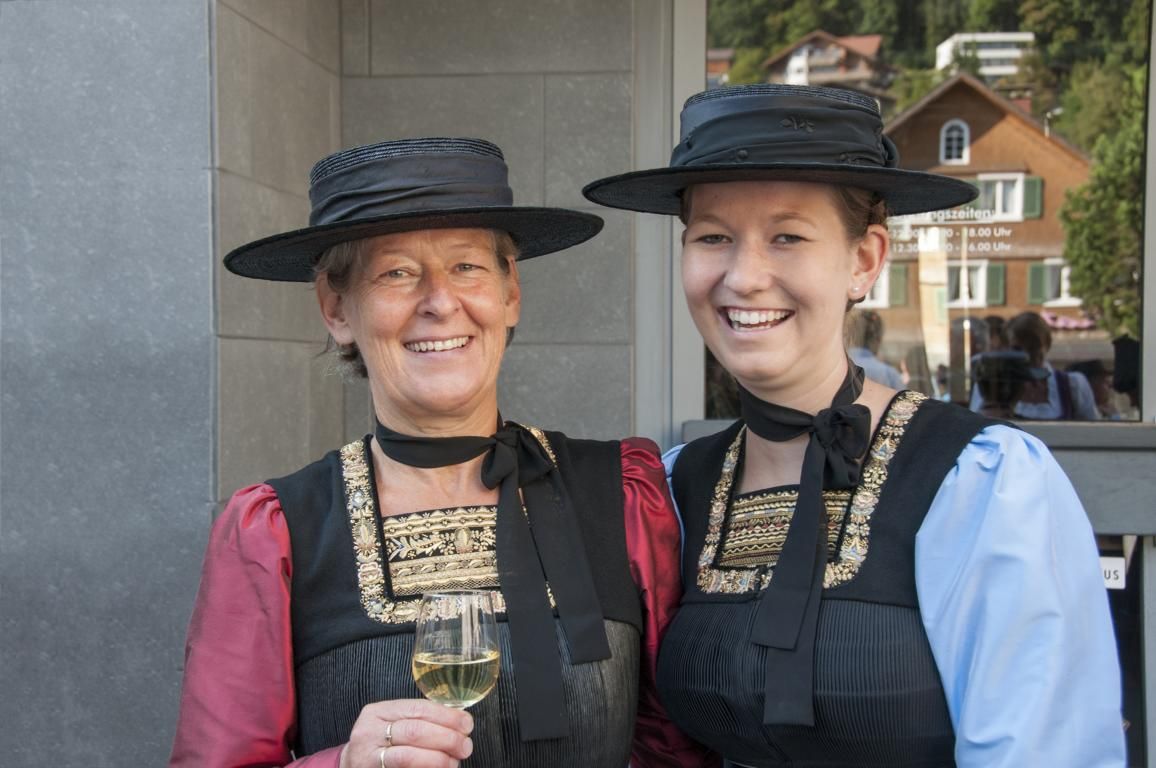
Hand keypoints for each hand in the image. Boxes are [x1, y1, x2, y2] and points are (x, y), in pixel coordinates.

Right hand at [339, 699, 473, 767]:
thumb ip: (419, 720)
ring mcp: (368, 757)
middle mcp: (369, 732)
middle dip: (447, 738)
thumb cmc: (380, 744)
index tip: (467, 724)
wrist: (351, 767)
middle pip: (415, 731)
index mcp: (377, 712)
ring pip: (409, 756)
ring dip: (439, 759)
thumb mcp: (391, 724)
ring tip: (454, 761)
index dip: (446, 716)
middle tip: (465, 746)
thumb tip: (460, 725)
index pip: (418, 708)